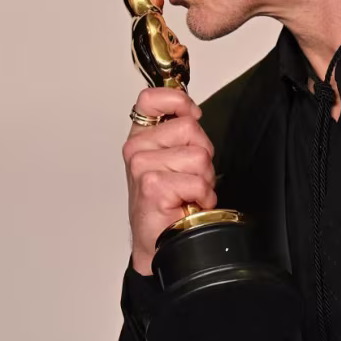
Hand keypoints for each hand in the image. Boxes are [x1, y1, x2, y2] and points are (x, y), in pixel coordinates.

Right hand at [122, 87, 217, 276]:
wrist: (156, 241)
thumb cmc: (166, 203)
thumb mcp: (172, 159)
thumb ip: (179, 132)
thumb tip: (192, 111)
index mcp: (140, 138)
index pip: (150, 99)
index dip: (177, 101)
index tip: (190, 115)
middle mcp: (136, 150)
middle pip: (190, 127)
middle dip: (203, 154)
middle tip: (190, 176)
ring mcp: (142, 167)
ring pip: (199, 156)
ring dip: (203, 180)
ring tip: (188, 193)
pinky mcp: (152, 186)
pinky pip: (197, 182)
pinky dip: (202, 197)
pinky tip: (187, 204)